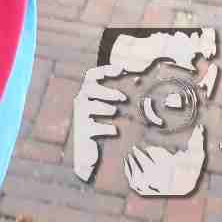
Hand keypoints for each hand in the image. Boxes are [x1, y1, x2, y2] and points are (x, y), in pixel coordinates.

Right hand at [69, 62, 127, 178]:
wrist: (91, 153)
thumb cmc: (105, 126)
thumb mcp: (112, 110)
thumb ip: (121, 97)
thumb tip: (140, 83)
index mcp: (88, 93)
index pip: (92, 75)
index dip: (106, 70)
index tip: (122, 68)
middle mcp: (81, 102)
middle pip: (89, 88)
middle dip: (106, 91)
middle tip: (123, 97)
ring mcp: (80, 117)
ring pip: (88, 106)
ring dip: (105, 108)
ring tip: (115, 112)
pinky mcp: (83, 132)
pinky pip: (93, 127)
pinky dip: (105, 128)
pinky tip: (115, 131)